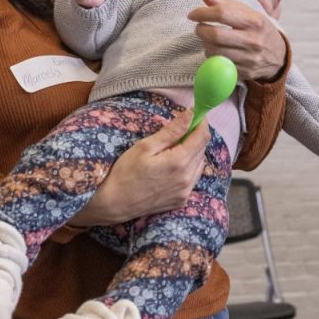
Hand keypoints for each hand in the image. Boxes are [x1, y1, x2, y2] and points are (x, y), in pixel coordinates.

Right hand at [70, 110, 209, 225]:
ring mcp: (186, 192)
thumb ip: (171, 131)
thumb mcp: (146, 146)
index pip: (202, 137)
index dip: (201, 123)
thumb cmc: (126, 171)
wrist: (115, 203)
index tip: (196, 114)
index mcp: (179, 162)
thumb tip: (190, 115)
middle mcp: (187, 178)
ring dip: (194, 152)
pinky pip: (193, 178)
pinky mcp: (182, 200)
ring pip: (200, 164)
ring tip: (176, 148)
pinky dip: (189, 167)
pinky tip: (174, 165)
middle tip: (182, 128)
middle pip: (202, 150)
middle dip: (196, 136)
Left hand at [187, 0, 285, 80]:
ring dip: (205, 45)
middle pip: (215, 35)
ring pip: (214, 52)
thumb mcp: (248, 13)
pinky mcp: (245, 72)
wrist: (278, 55)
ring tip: (209, 40)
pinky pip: (219, 65)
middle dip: (200, 30)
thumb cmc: (258, 29)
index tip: (193, 15)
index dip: (202, 13)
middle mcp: (253, 40)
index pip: (222, 13)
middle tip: (199, 28)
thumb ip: (224, 3)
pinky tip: (217, 52)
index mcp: (254, 21)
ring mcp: (249, 59)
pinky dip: (213, 58)